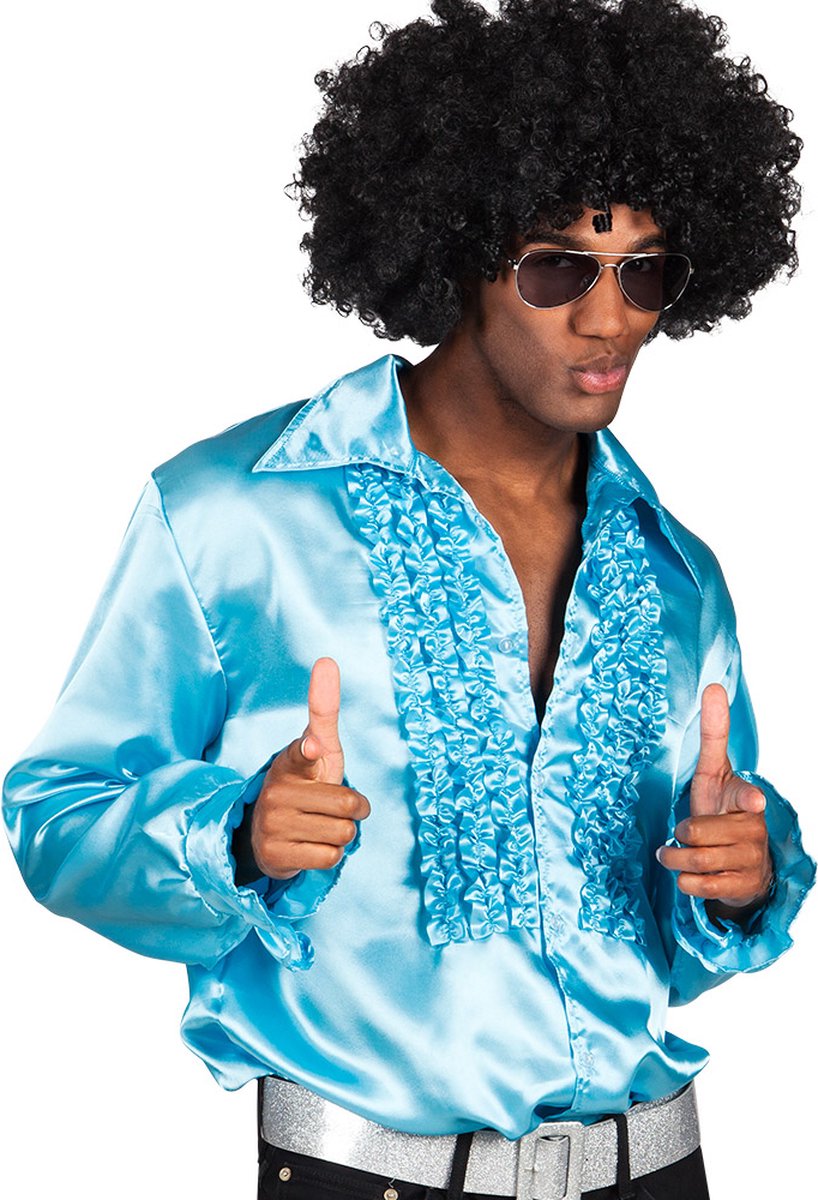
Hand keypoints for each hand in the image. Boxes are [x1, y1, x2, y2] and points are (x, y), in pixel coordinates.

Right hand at [251, 656, 369, 879]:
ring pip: (343, 836)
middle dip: (353, 813)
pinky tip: (310, 846)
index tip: (314, 746)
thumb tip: (326, 661)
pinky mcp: (274, 854)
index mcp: (292, 760)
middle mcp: (277, 790)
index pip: (304, 748)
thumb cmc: (305, 785)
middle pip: (349, 807)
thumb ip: (324, 712)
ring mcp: (273, 823)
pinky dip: (330, 856)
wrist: (264, 833)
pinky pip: (330, 858)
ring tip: (319, 827)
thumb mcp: (318, 750)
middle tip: (332, 809)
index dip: (313, 749)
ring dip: (342, 836)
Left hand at [656, 683, 773, 915]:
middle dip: (680, 835)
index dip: (748, 798)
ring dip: (676, 859)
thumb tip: (713, 686)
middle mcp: (752, 828)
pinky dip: (685, 882)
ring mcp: (750, 859)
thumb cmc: (722, 808)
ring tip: (675, 854)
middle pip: (698, 832)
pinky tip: (687, 875)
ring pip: (697, 861)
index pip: (746, 796)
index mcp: (745, 798)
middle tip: (680, 833)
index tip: (754, 799)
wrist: (741, 863)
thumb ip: (714, 734)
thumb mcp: (715, 771)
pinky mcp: (741, 887)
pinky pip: (701, 886)